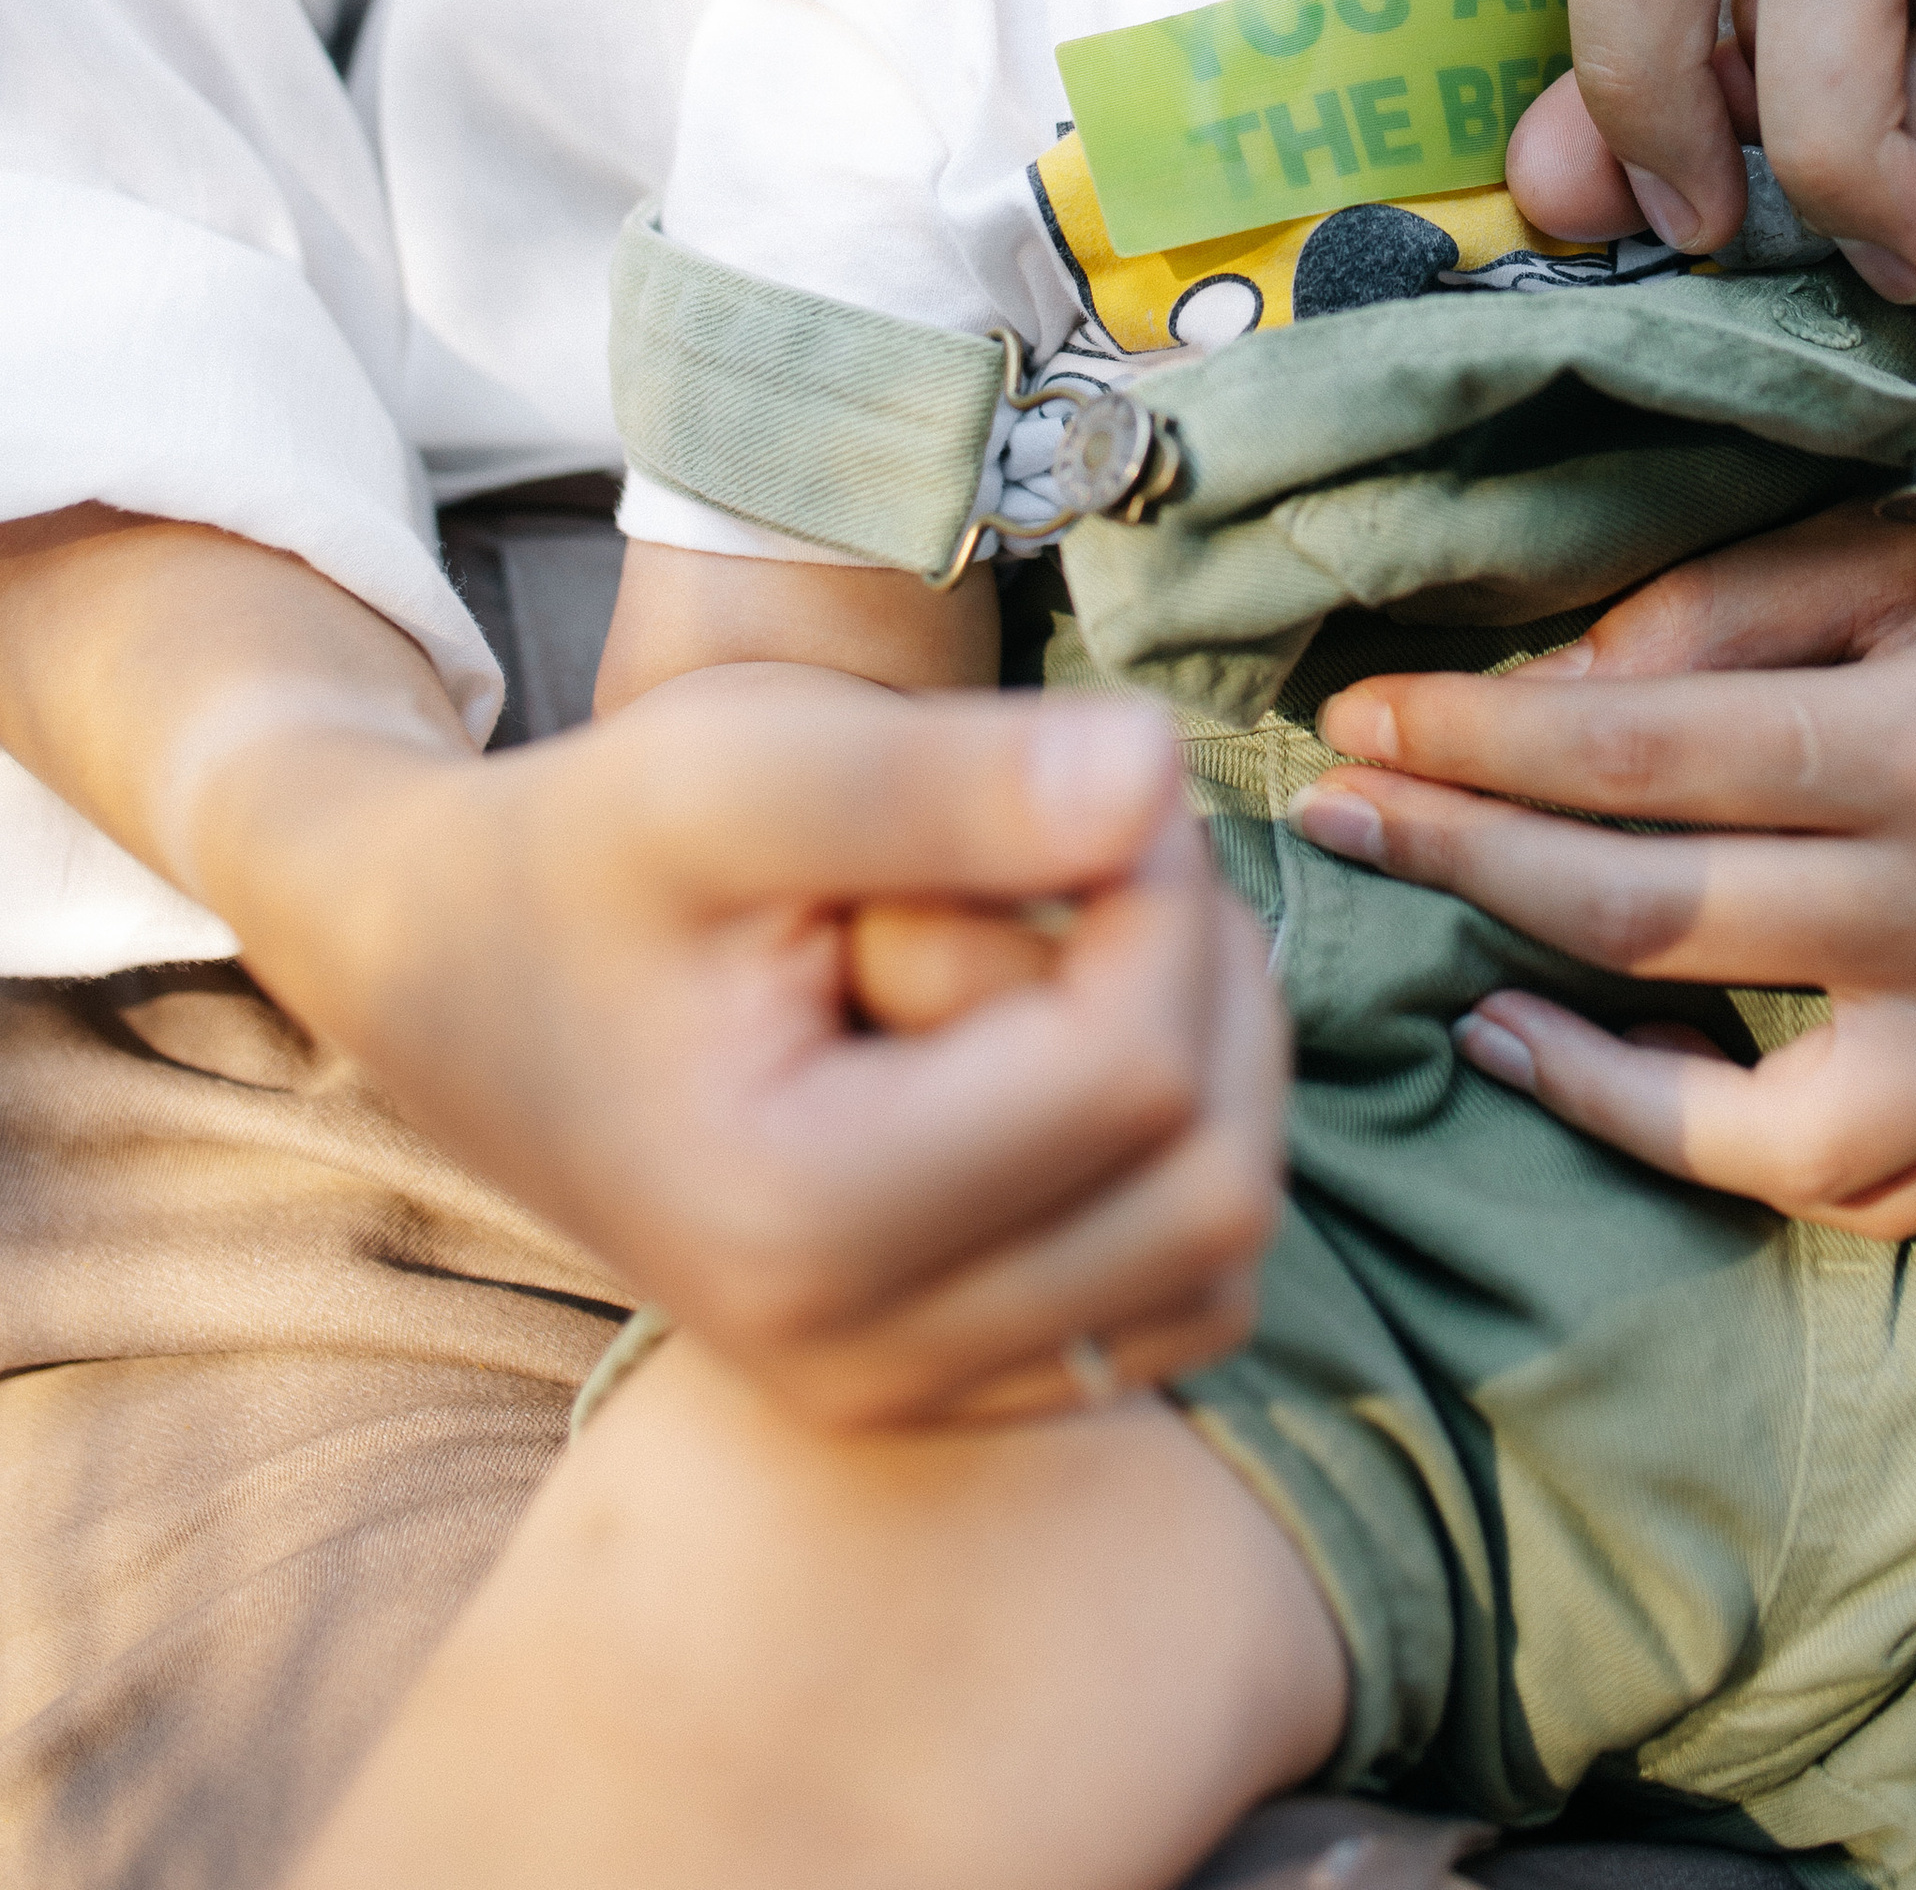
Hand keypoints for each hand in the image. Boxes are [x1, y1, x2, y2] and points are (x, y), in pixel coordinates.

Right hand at [0, 516, 1287, 1439]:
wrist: (452, 966)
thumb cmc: (586, 848)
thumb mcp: (732, 764)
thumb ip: (945, 775)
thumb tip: (1160, 773)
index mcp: (797, 1226)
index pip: (1134, 1070)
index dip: (1157, 891)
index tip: (1074, 779)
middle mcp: (857, 1361)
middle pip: (1210, 1177)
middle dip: (1188, 978)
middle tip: (1075, 847)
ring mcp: (903, 1395)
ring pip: (1219, 1248)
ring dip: (1196, 1062)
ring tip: (1059, 935)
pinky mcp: (942, 1385)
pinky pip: (1174, 1300)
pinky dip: (1173, 1157)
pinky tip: (1066, 1031)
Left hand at [1286, 497, 1915, 1234]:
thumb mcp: (1906, 545)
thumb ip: (1721, 613)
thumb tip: (1544, 693)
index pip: (1642, 752)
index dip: (1473, 739)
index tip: (1357, 716)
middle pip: (1649, 916)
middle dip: (1457, 859)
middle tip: (1333, 816)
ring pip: (1737, 1113)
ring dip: (1560, 1049)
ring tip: (1452, 982)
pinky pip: (1845, 1190)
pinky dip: (1699, 1150)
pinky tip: (1597, 1068)